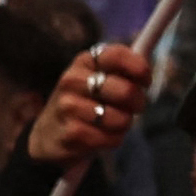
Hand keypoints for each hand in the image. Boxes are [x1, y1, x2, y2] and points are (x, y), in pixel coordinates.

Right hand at [33, 43, 150, 170]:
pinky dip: (114, 139)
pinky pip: (112, 138)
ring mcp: (68, 107)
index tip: (145, 81)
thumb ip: (123, 70)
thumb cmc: (84, 103)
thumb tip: (147, 65)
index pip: (117, 56)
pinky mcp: (71, 133)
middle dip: (138, 103)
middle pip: (126, 90)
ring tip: (112, 122)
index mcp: (84, 62)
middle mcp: (72, 80)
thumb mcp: (98, 79)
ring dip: (124, 124)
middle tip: (133, 108)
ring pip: (121, 118)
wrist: (48, 134)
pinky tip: (102, 136)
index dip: (140, 69)